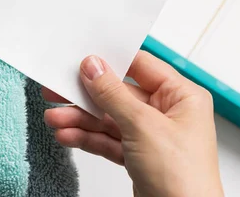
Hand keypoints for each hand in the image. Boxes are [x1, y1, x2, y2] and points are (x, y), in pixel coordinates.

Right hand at [43, 51, 222, 196]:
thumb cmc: (185, 178)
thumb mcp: (143, 126)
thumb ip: (113, 93)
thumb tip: (92, 66)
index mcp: (181, 96)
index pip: (140, 66)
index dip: (109, 61)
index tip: (80, 59)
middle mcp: (167, 113)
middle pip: (117, 94)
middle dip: (85, 96)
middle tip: (56, 90)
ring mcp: (150, 135)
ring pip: (107, 119)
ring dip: (80, 119)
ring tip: (54, 118)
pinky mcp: (137, 156)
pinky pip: (107, 139)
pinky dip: (86, 138)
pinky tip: (67, 136)